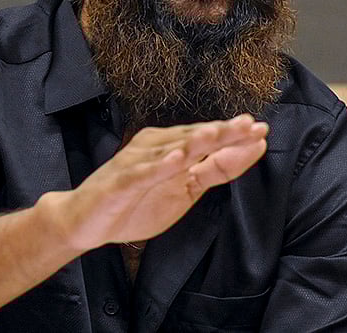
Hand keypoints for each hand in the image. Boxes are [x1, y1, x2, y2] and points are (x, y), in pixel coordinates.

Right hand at [47, 114, 268, 251]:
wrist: (84, 222)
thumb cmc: (135, 203)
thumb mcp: (183, 190)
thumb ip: (212, 171)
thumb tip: (247, 151)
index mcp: (173, 147)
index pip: (209, 141)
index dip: (235, 136)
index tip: (262, 131)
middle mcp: (157, 148)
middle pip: (195, 138)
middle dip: (223, 132)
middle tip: (250, 124)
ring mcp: (138, 162)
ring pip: (171, 149)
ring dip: (195, 140)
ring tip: (219, 133)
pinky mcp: (120, 180)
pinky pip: (142, 172)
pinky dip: (159, 165)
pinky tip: (176, 159)